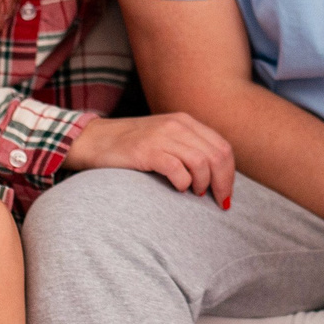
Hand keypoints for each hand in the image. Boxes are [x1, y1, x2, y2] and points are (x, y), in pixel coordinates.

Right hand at [68, 112, 236, 207]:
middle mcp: (177, 125)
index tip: (226, 194)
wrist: (93, 140)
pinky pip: (177, 168)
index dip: (229, 173)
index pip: (222, 147)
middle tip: (219, 201)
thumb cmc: (131, 147)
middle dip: (223, 182)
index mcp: (185, 122)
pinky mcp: (146, 150)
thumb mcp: (165, 139)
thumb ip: (188, 149)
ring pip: (201, 162)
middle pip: (217, 155)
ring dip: (203, 183)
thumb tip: (217, 177)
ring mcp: (161, 136)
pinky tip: (178, 188)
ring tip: (195, 194)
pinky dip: (183, 182)